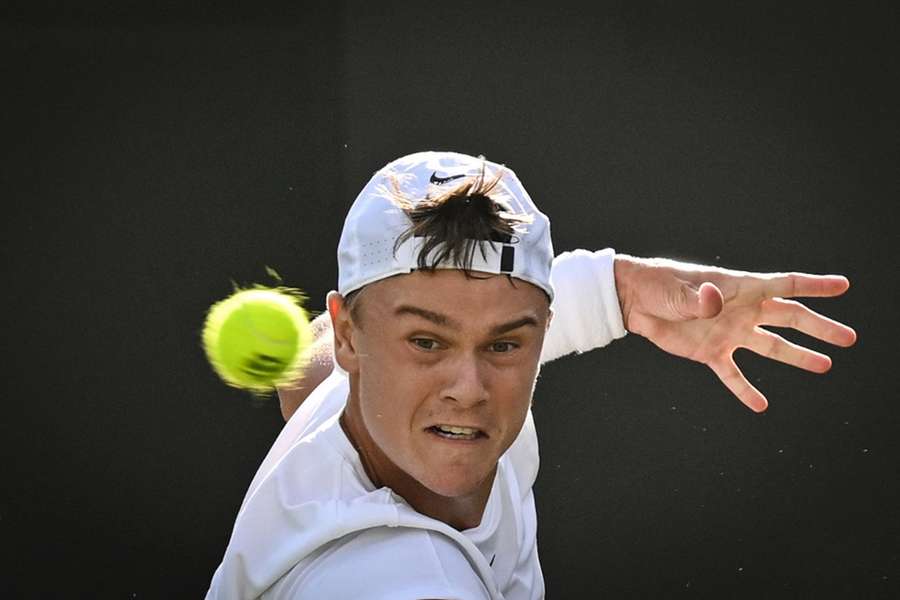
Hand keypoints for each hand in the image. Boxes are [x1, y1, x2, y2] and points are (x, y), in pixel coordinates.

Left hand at [614, 255, 856, 411]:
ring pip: (770, 346)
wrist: (635, 301)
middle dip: (819, 328)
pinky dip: (745, 390)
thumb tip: (713, 299)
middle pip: (788, 318)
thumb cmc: (659, 285)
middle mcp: (741, 311)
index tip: (843, 286)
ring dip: (797, 356)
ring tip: (825, 365)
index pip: (785, 285)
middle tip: (848, 338)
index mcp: (739, 289)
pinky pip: (733, 374)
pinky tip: (760, 405)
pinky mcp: (710, 352)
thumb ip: (699, 298)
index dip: (814, 286)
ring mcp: (728, 332)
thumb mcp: (679, 290)